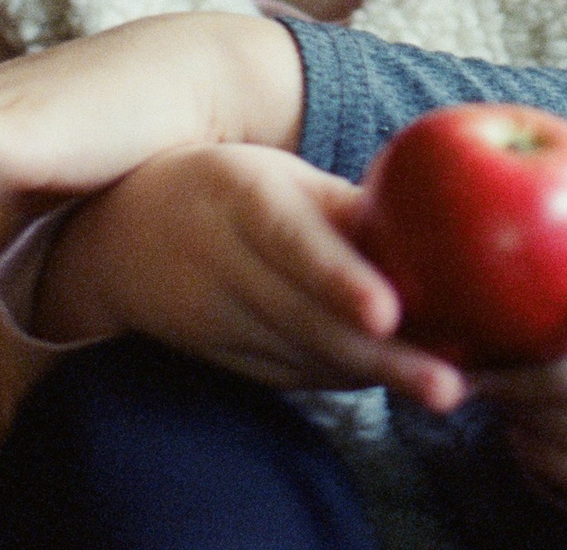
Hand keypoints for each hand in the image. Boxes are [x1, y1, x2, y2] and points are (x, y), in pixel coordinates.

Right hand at [37, 144, 465, 411]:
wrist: (116, 239)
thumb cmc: (224, 190)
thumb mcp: (276, 176)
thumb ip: (347, 206)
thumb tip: (439, 224)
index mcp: (242, 202)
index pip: (293, 245)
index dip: (339, 281)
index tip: (387, 312)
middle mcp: (227, 266)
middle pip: (312, 322)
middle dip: (384, 360)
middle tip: (449, 387)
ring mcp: (222, 324)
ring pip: (307, 359)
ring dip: (377, 378)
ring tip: (446, 389)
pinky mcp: (227, 361)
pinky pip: (297, 374)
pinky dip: (349, 378)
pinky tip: (400, 379)